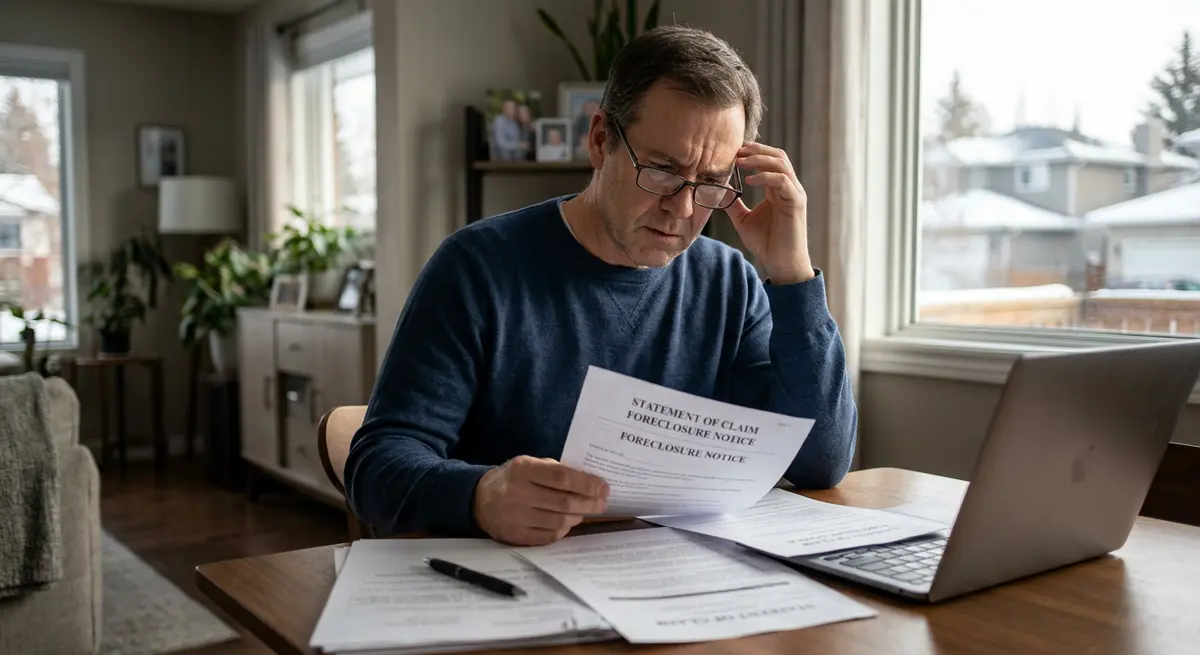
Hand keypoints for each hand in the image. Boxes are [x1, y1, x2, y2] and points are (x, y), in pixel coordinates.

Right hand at [473, 456, 609, 545]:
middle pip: (564, 503)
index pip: (562, 478)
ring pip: (559, 521)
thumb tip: (590, 483)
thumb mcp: (529, 464)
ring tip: (584, 511)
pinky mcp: (516, 536)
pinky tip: (567, 522)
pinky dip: (563, 529)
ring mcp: (516, 517)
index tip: (603, 487)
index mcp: (522, 470)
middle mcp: (518, 494)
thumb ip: (555, 471)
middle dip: (589, 503)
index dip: (586, 484)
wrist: (480, 500)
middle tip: (602, 502)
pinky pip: (549, 536)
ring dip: (578, 517)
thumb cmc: (513, 479)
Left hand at [726, 143, 815, 284]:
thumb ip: (733, 204)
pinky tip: (749, 181)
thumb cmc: (766, 243)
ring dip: (759, 159)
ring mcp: (794, 193)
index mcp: (777, 188)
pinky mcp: (796, 203)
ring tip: (740, 162)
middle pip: (777, 155)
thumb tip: (718, 192)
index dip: (753, 152)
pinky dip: (765, 177)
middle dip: (756, 150)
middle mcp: (788, 187)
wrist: (781, 263)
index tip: (733, 151)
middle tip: (736, 151)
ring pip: (781, 164)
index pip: (769, 160)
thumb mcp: (743, 220)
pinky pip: (783, 181)